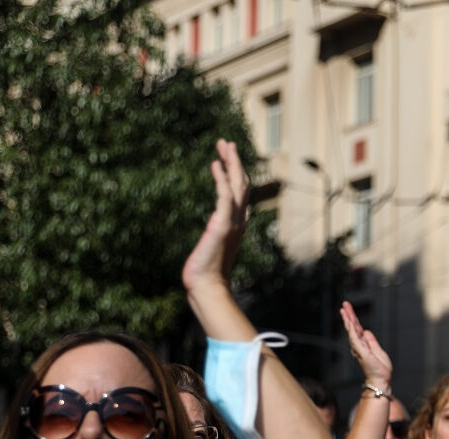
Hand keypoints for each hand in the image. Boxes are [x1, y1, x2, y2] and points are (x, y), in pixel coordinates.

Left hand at [183, 139, 249, 292]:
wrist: (207, 285)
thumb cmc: (206, 272)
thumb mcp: (212, 247)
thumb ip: (215, 236)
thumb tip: (212, 233)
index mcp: (238, 224)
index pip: (240, 193)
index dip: (235, 173)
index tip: (226, 158)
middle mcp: (239, 220)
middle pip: (242, 183)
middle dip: (235, 161)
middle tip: (226, 143)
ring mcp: (233, 222)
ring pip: (237, 185)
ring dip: (232, 163)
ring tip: (224, 145)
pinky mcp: (222, 225)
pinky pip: (225, 196)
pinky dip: (222, 178)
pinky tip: (215, 165)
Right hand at [340, 301, 391, 386]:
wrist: (381, 380)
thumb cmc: (380, 369)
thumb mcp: (377, 350)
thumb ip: (371, 341)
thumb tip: (366, 331)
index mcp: (364, 344)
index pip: (357, 329)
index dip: (353, 319)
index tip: (349, 309)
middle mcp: (359, 345)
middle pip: (353, 327)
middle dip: (349, 315)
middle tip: (344, 304)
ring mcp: (359, 348)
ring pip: (352, 330)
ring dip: (348, 319)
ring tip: (344, 309)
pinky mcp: (361, 352)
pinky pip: (355, 339)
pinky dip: (352, 330)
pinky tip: (349, 322)